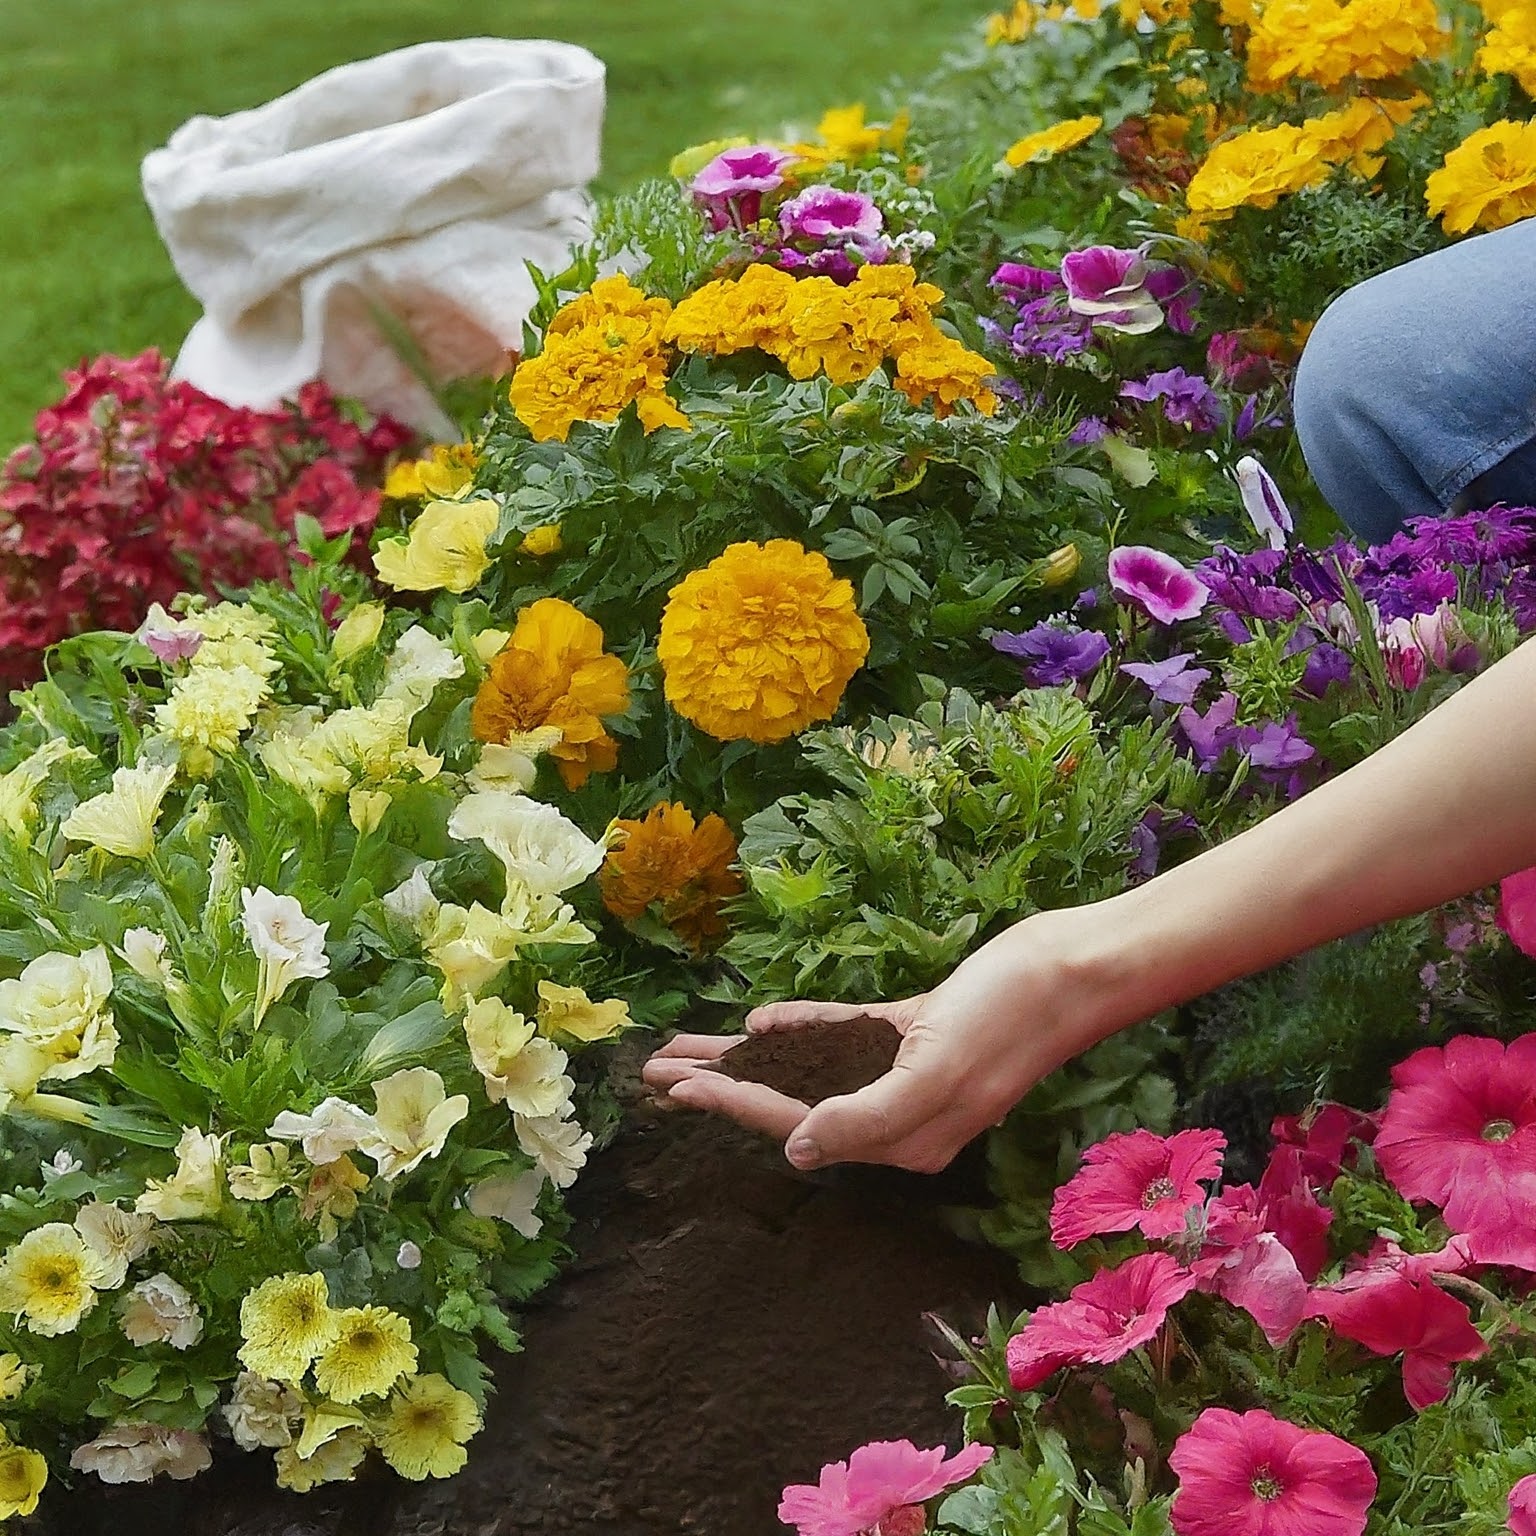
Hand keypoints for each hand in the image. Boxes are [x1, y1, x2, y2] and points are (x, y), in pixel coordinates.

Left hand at [641, 908, 1119, 1173]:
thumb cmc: (1010, 1017)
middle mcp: (898, 1113)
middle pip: (789, 1100)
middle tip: (654, 1071)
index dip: (729, 1104)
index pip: (796, 1124)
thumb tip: (800, 1151)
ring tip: (689, 1047)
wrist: (1073, 968)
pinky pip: (844, 1035)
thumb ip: (867, 1117)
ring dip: (748, 1057)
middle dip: (720, 1085)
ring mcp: (906, 1071)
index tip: (673, 1087)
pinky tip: (763, 1022)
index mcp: (902, 1136)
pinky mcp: (916, 1032)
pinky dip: (803, 1027)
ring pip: (808, 1067)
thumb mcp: (937, 1071)